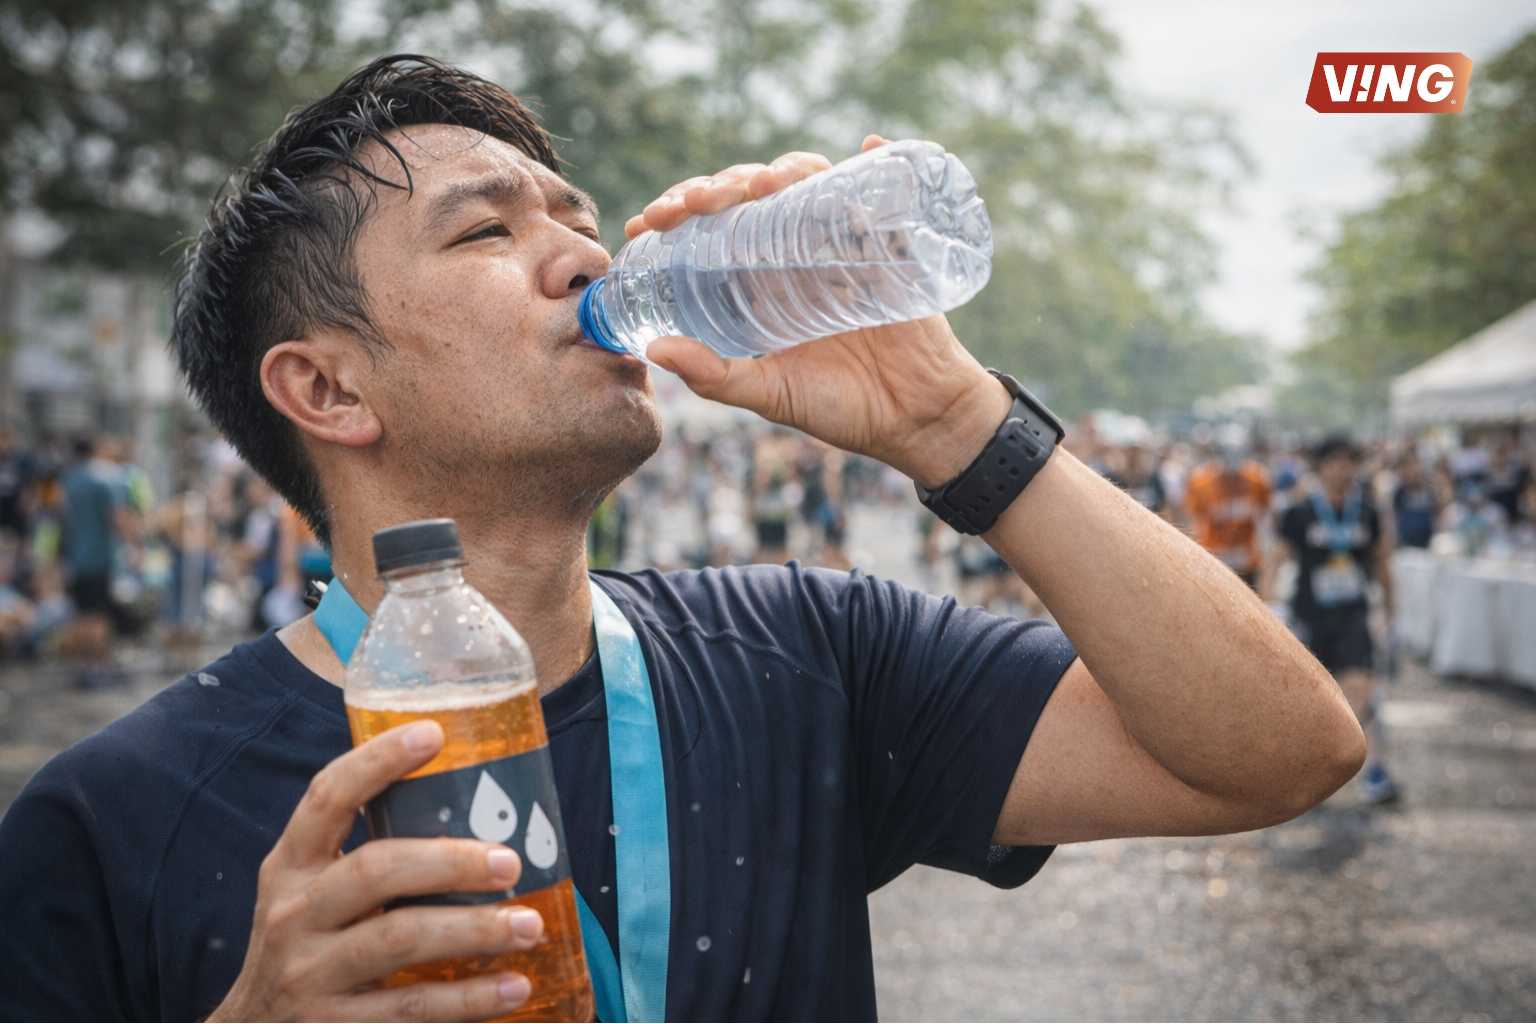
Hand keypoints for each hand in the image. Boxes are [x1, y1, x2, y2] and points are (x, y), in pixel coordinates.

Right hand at [208, 721, 543, 1021]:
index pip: (327, 797)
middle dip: (450, 861)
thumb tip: (477, 809)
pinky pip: (410, 1007)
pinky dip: (468, 999)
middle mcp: (293, 914)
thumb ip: (370, 856)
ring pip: (399, 939)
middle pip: (376, 871)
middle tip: (510, 861)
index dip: (377, 761)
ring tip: (530, 924)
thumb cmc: (308, 943)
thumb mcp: (312, 891)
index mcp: (291, 865)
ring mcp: (309, 975)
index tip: (433, 734)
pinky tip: (515, 986)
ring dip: (474, 930)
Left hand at [635, 135, 1011, 488]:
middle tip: (691, 204)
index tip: (647, 222)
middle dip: (714, 187)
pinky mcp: (891, 245)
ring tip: (757, 188)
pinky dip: (878, 162)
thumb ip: (715, 377)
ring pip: (806, 181)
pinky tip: (868, 148)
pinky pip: (886, 190)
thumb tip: (654, 348)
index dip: (677, 213)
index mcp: (760, 279)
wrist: (915, 420)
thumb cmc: (839, 407)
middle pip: (749, 194)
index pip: (710, 226)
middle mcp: (795, 251)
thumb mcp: (769, 394)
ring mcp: (843, 242)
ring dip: (779, 171)